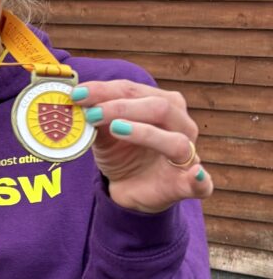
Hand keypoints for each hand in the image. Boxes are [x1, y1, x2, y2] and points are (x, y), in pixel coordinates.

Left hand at [73, 80, 212, 212]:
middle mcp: (181, 126)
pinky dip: (200, 179)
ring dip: (145, 133)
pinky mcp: (187, 185)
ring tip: (116, 129)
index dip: (105, 90)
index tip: (78, 94)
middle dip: (122, 107)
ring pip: (176, 141)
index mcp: (163, 105)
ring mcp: (188, 155)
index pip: (134, 90)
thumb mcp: (105, 133)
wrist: (130, 188)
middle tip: (91, 113)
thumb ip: (96, 116)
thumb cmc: (122, 153)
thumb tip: (77, 99)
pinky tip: (195, 174)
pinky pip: (201, 183)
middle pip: (159, 108)